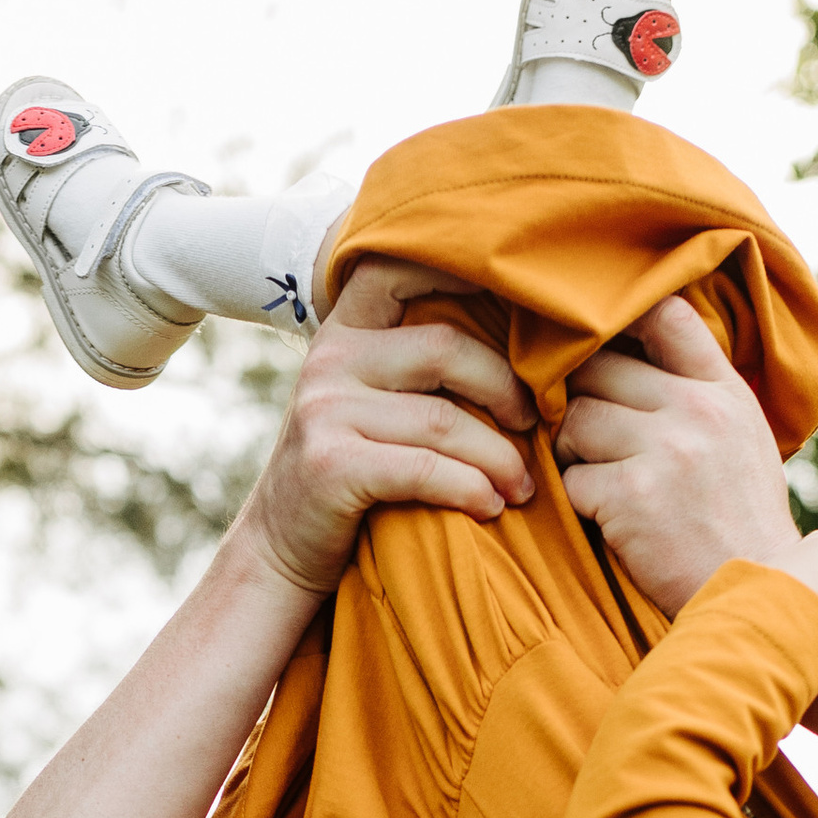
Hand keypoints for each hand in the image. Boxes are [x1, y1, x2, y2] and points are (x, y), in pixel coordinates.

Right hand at [237, 255, 534, 599]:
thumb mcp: (373, 403)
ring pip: (444, 420)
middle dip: (506, 391)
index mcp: (346, 329)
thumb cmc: (353, 473)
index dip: (462, 268)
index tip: (520, 301)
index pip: (400, 267)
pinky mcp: (330, 464)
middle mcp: (330, 357)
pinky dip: (471, 490)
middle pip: (446, 348)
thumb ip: (418, 367)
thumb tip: (523, 343)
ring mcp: (324, 408)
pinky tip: (490, 506)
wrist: (282, 550)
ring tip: (521, 487)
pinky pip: (425, 469)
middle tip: (535, 428)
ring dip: (499, 458)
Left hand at [553, 295, 797, 611]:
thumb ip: (701, 393)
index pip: (667, 314)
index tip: (600, 341)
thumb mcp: (742, 439)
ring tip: (599, 476)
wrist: (762, 593)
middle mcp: (697, 410)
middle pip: (599, 368)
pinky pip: (572, 478)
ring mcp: (664, 450)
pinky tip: (609, 518)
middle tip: (588, 435)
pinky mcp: (631, 495)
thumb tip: (637, 349)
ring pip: (576, 419)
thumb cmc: (740, 518)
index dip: (621, 318)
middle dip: (581, 399)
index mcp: (725, 390)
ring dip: (574, 449)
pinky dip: (580, 499)